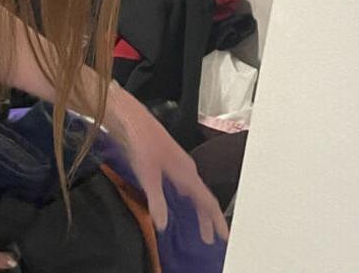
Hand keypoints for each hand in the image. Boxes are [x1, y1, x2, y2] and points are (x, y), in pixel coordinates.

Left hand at [118, 97, 230, 243]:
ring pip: (195, 191)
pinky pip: (186, 184)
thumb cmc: (142, 143)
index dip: (217, 220)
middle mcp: (187, 170)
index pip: (208, 202)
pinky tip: (181, 200)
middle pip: (203, 198)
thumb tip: (163, 225)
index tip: (225, 237)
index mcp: (187, 174)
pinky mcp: (170, 160)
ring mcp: (180, 164)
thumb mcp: (148, 177)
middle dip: (208, 219)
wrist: (133, 120)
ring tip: (200, 225)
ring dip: (198, 209)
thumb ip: (157, 201)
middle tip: (210, 237)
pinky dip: (189, 198)